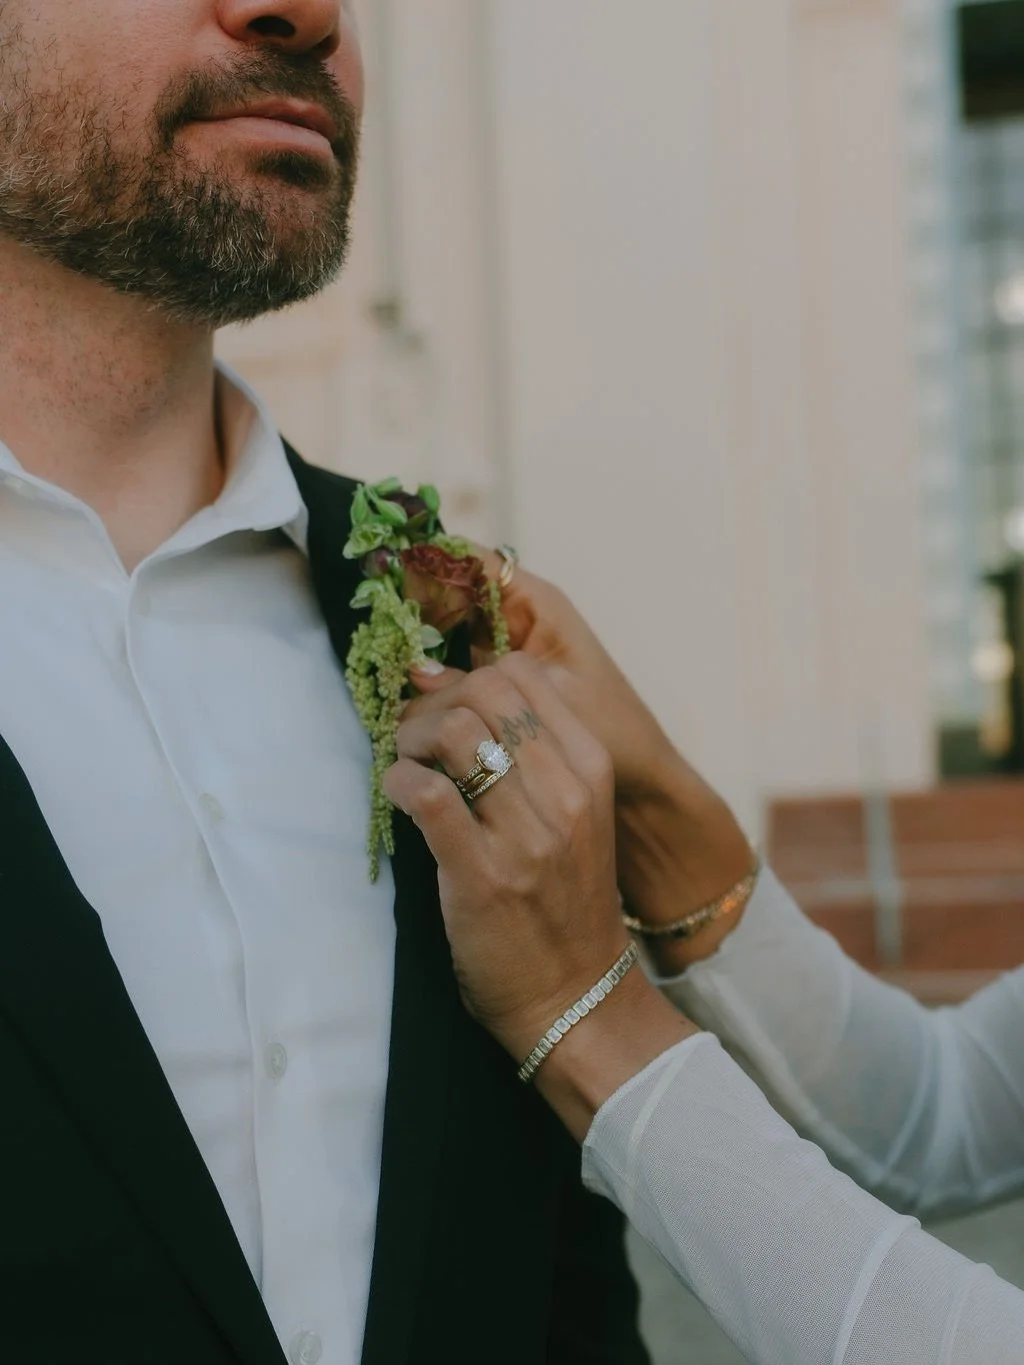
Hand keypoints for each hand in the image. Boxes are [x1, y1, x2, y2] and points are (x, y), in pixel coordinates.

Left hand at [386, 652, 691, 1136]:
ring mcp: (528, 834)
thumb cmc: (567, 899)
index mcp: (592, 767)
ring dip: (410, 741)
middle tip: (416, 741)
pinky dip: (397, 783)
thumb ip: (534, 755)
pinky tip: (398, 797)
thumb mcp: (577, 814)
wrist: (577, 996)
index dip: (467, 681)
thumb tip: (455, 691)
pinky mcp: (483, 874)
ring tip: (407, 769)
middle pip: (482, 690)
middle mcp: (567, 791)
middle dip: (434, 704)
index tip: (446, 714)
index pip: (520, 673)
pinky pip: (426, 794)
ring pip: (453, 732)